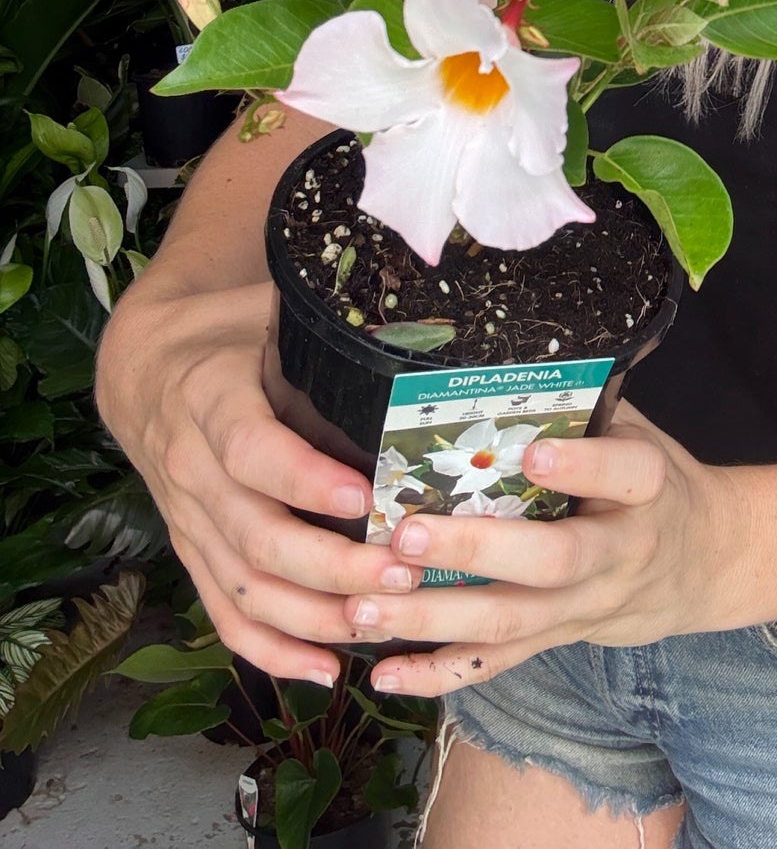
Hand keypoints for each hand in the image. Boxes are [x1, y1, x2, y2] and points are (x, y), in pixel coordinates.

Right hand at [96, 280, 429, 682]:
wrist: (146, 368)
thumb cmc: (230, 333)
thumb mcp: (270, 313)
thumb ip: (328, 332)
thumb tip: (422, 334)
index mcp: (210, 398)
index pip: (252, 451)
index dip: (305, 480)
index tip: (365, 498)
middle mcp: (191, 467)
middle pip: (255, 535)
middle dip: (332, 567)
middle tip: (402, 574)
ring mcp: (188, 520)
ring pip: (243, 587)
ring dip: (314, 615)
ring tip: (381, 621)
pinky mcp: (194, 554)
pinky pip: (226, 615)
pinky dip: (273, 652)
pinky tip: (326, 670)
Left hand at [344, 403, 749, 697]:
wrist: (705, 562)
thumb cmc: (653, 482)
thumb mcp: (638, 432)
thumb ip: (582, 410)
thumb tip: (503, 357)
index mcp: (646, 486)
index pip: (624, 473)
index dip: (581, 468)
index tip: (533, 456)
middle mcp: (619, 551)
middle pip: (553, 559)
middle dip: (477, 550)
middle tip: (409, 535)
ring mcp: (588, 604)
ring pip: (512, 619)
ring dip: (434, 616)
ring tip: (365, 605)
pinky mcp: (560, 639)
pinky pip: (498, 662)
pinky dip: (438, 673)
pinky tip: (383, 671)